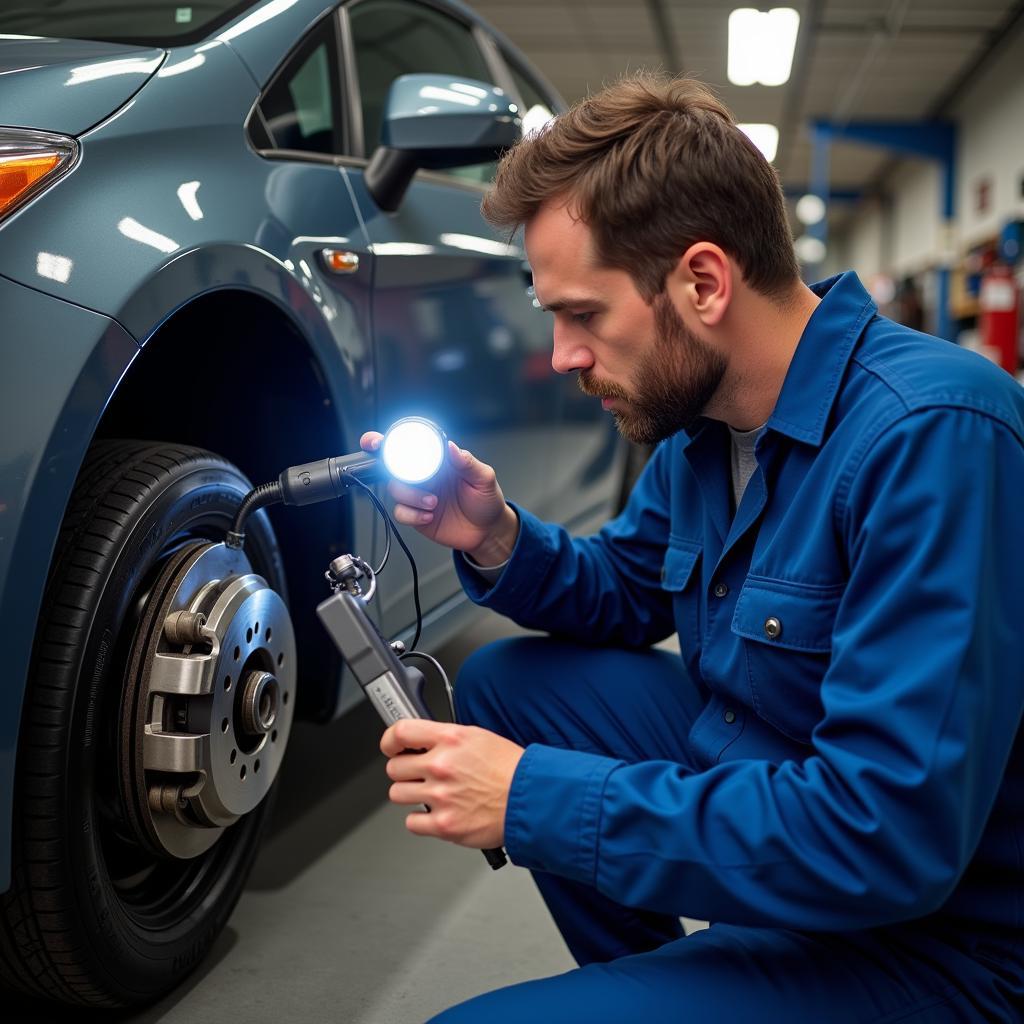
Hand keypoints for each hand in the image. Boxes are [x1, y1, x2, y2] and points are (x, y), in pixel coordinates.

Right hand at [360, 431, 518, 563]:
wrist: (487, 532)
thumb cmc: (486, 501)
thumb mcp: (484, 478)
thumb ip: (468, 462)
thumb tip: (452, 447)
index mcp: (438, 461)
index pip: (411, 445)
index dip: (390, 440)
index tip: (379, 442)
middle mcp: (424, 476)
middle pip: (393, 466)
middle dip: (386, 467)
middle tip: (403, 476)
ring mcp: (418, 495)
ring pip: (395, 489)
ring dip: (411, 496)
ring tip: (433, 502)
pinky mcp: (416, 515)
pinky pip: (400, 512)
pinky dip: (412, 514)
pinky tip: (429, 516)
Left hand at [381, 719, 524, 849]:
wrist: (530, 799)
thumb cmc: (511, 769)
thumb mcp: (478, 737)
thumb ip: (446, 739)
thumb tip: (423, 742)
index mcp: (450, 739)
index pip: (400, 732)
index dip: (390, 740)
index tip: (391, 747)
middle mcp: (441, 765)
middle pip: (394, 767)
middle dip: (404, 772)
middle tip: (420, 775)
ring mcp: (440, 796)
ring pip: (398, 794)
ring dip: (411, 795)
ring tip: (432, 794)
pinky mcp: (444, 824)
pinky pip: (411, 822)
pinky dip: (421, 820)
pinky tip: (437, 813)